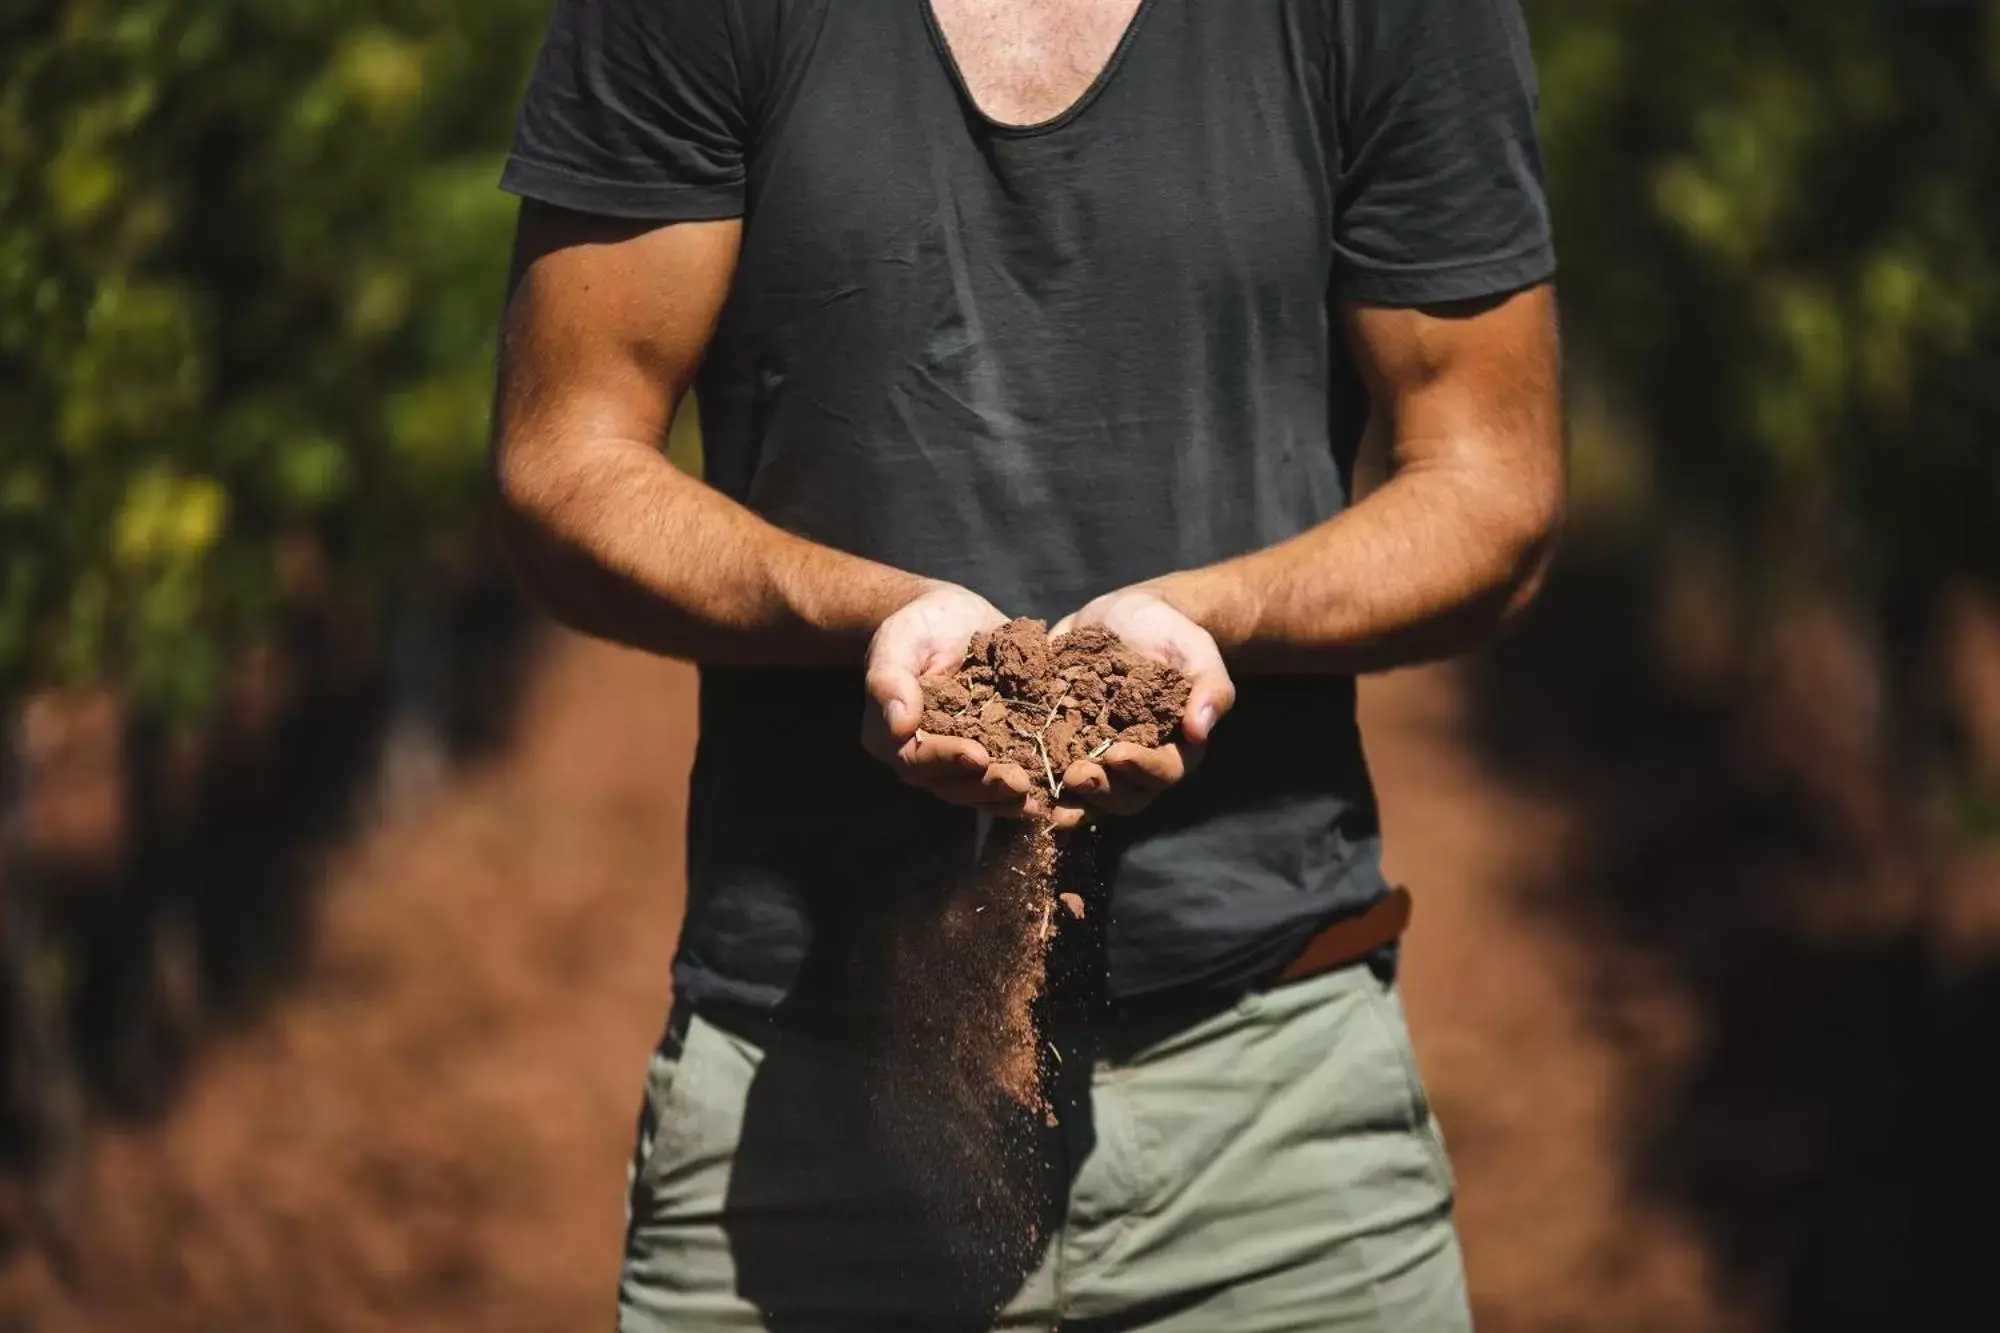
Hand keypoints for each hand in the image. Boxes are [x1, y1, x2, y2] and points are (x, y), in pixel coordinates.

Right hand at [860, 582, 1040, 814]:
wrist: (953, 619)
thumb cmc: (920, 626)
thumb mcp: (899, 639)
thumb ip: (890, 679)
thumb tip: (899, 727)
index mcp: (890, 735)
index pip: (915, 758)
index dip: (946, 760)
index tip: (977, 756)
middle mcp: (922, 757)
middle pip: (950, 784)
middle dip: (986, 786)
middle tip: (1018, 783)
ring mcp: (957, 762)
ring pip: (978, 791)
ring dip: (1007, 798)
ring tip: (1038, 797)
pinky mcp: (989, 754)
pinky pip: (1003, 780)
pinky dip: (1025, 792)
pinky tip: (1051, 795)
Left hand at [1048, 584, 1235, 818]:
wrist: (1126, 614)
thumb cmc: (1169, 633)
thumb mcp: (1195, 650)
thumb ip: (1209, 688)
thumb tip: (1201, 729)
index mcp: (1173, 746)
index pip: (1164, 771)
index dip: (1143, 768)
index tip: (1118, 753)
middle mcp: (1137, 762)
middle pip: (1124, 795)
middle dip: (1100, 791)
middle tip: (1075, 776)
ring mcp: (1099, 758)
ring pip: (1089, 795)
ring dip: (1069, 800)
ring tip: (1047, 796)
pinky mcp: (1066, 745)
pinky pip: (1052, 772)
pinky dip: (1037, 780)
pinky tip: (1017, 779)